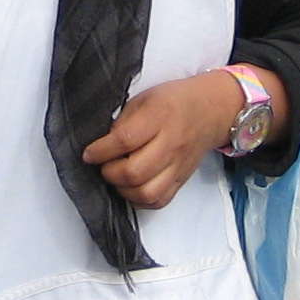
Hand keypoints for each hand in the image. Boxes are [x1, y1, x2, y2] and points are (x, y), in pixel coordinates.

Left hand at [83, 71, 256, 211]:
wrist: (211, 110)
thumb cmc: (174, 101)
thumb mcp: (144, 99)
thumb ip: (123, 121)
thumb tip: (103, 145)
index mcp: (160, 116)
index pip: (125, 140)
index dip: (101, 151)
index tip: (89, 154)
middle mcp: (171, 143)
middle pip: (135, 172)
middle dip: (110, 173)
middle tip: (103, 165)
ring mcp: (178, 165)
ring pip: (147, 192)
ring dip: (124, 190)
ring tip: (116, 178)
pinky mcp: (182, 179)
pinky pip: (159, 201)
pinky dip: (140, 200)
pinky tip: (132, 188)